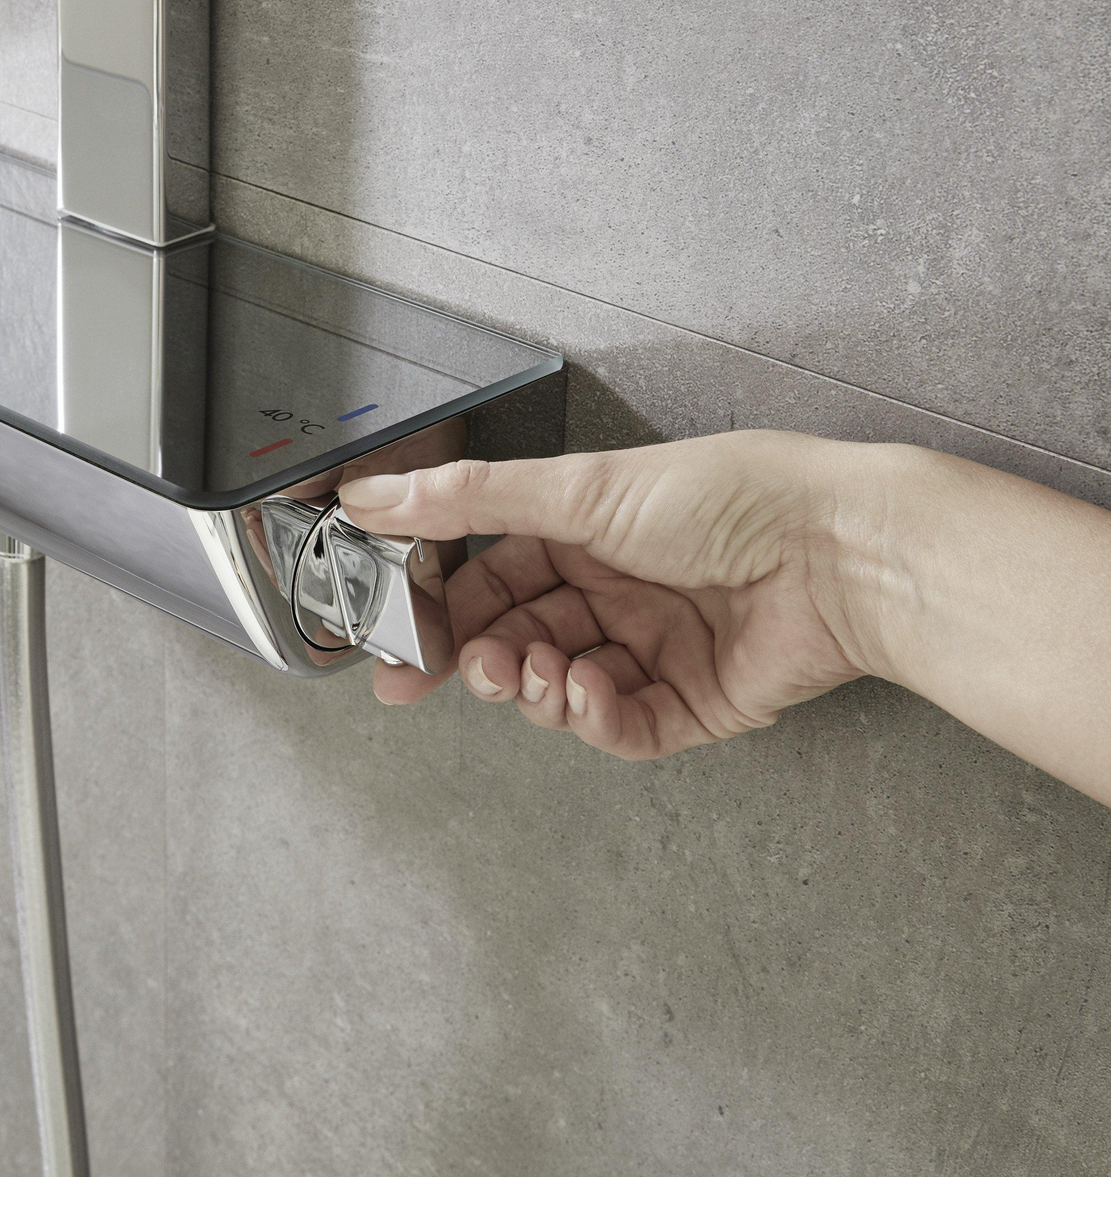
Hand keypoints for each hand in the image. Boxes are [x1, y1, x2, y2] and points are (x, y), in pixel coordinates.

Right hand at [335, 431, 883, 757]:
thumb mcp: (580, 488)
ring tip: (543, 672)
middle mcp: (615, 590)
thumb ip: (467, 499)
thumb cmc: (734, 498)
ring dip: (539, 688)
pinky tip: (592, 691)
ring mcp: (651, 650)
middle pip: (517, 640)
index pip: (489, 578)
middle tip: (461, 669)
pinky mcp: (691, 703)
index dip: (442, 610)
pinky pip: (620, 727)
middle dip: (483, 660)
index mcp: (585, 531)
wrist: (841, 554)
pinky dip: (595, 718)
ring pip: (560, 690)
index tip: (400, 637)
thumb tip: (374, 495)